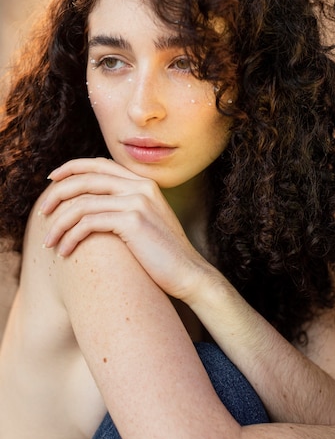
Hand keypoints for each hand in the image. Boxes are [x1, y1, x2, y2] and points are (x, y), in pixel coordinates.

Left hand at [40, 157, 210, 301]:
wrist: (189, 274)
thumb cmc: (162, 255)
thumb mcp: (145, 223)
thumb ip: (124, 207)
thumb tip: (91, 206)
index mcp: (143, 183)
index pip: (99, 164)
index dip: (71, 168)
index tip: (51, 182)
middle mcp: (140, 187)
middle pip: (85, 179)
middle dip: (57, 194)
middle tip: (42, 214)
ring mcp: (137, 202)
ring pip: (82, 204)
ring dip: (59, 224)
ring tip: (49, 242)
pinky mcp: (132, 221)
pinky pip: (88, 223)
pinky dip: (70, 237)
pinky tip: (64, 251)